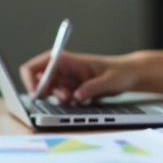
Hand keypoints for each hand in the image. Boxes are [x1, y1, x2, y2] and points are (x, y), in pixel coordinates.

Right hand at [19, 50, 137, 103]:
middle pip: (38, 81)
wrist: (131, 75)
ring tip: (76, 99)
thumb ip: (93, 87)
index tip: (36, 94)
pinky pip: (59, 98)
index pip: (36, 65)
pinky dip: (65, 103)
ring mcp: (67, 79)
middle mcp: (64, 68)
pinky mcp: (72, 88)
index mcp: (68, 60)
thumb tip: (76, 96)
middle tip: (66, 98)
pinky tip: (80, 101)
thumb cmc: (121, 72)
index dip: (30, 80)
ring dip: (58, 98)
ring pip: (49, 91)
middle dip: (46, 92)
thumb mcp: (110, 81)